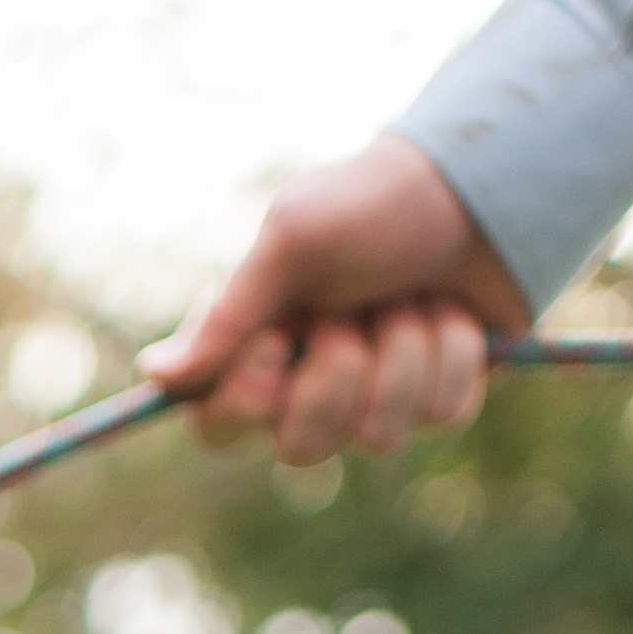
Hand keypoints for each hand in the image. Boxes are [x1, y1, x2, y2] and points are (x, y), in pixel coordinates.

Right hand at [139, 135, 530, 461]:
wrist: (476, 185)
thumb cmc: (373, 202)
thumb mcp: (291, 241)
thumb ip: (226, 314)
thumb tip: (155, 377)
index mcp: (259, 347)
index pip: (217, 426)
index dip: (248, 399)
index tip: (279, 341)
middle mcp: (310, 383)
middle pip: (300, 448)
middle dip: (337, 373)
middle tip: (354, 309)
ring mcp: (376, 396)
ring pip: (377, 438)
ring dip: (402, 352)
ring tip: (411, 297)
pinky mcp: (439, 397)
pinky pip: (441, 415)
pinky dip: (452, 352)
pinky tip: (452, 310)